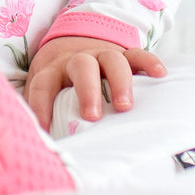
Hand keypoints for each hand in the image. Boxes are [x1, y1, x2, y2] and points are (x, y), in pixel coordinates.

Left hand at [24, 36, 165, 130]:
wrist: (70, 45)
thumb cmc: (57, 81)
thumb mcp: (43, 92)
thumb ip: (41, 115)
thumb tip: (35, 149)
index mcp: (53, 70)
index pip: (44, 83)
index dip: (41, 104)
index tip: (43, 128)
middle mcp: (77, 60)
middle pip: (81, 66)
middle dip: (88, 90)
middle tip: (93, 116)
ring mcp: (101, 55)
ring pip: (112, 60)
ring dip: (119, 81)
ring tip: (125, 106)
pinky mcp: (123, 54)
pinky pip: (137, 54)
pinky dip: (148, 62)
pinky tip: (159, 74)